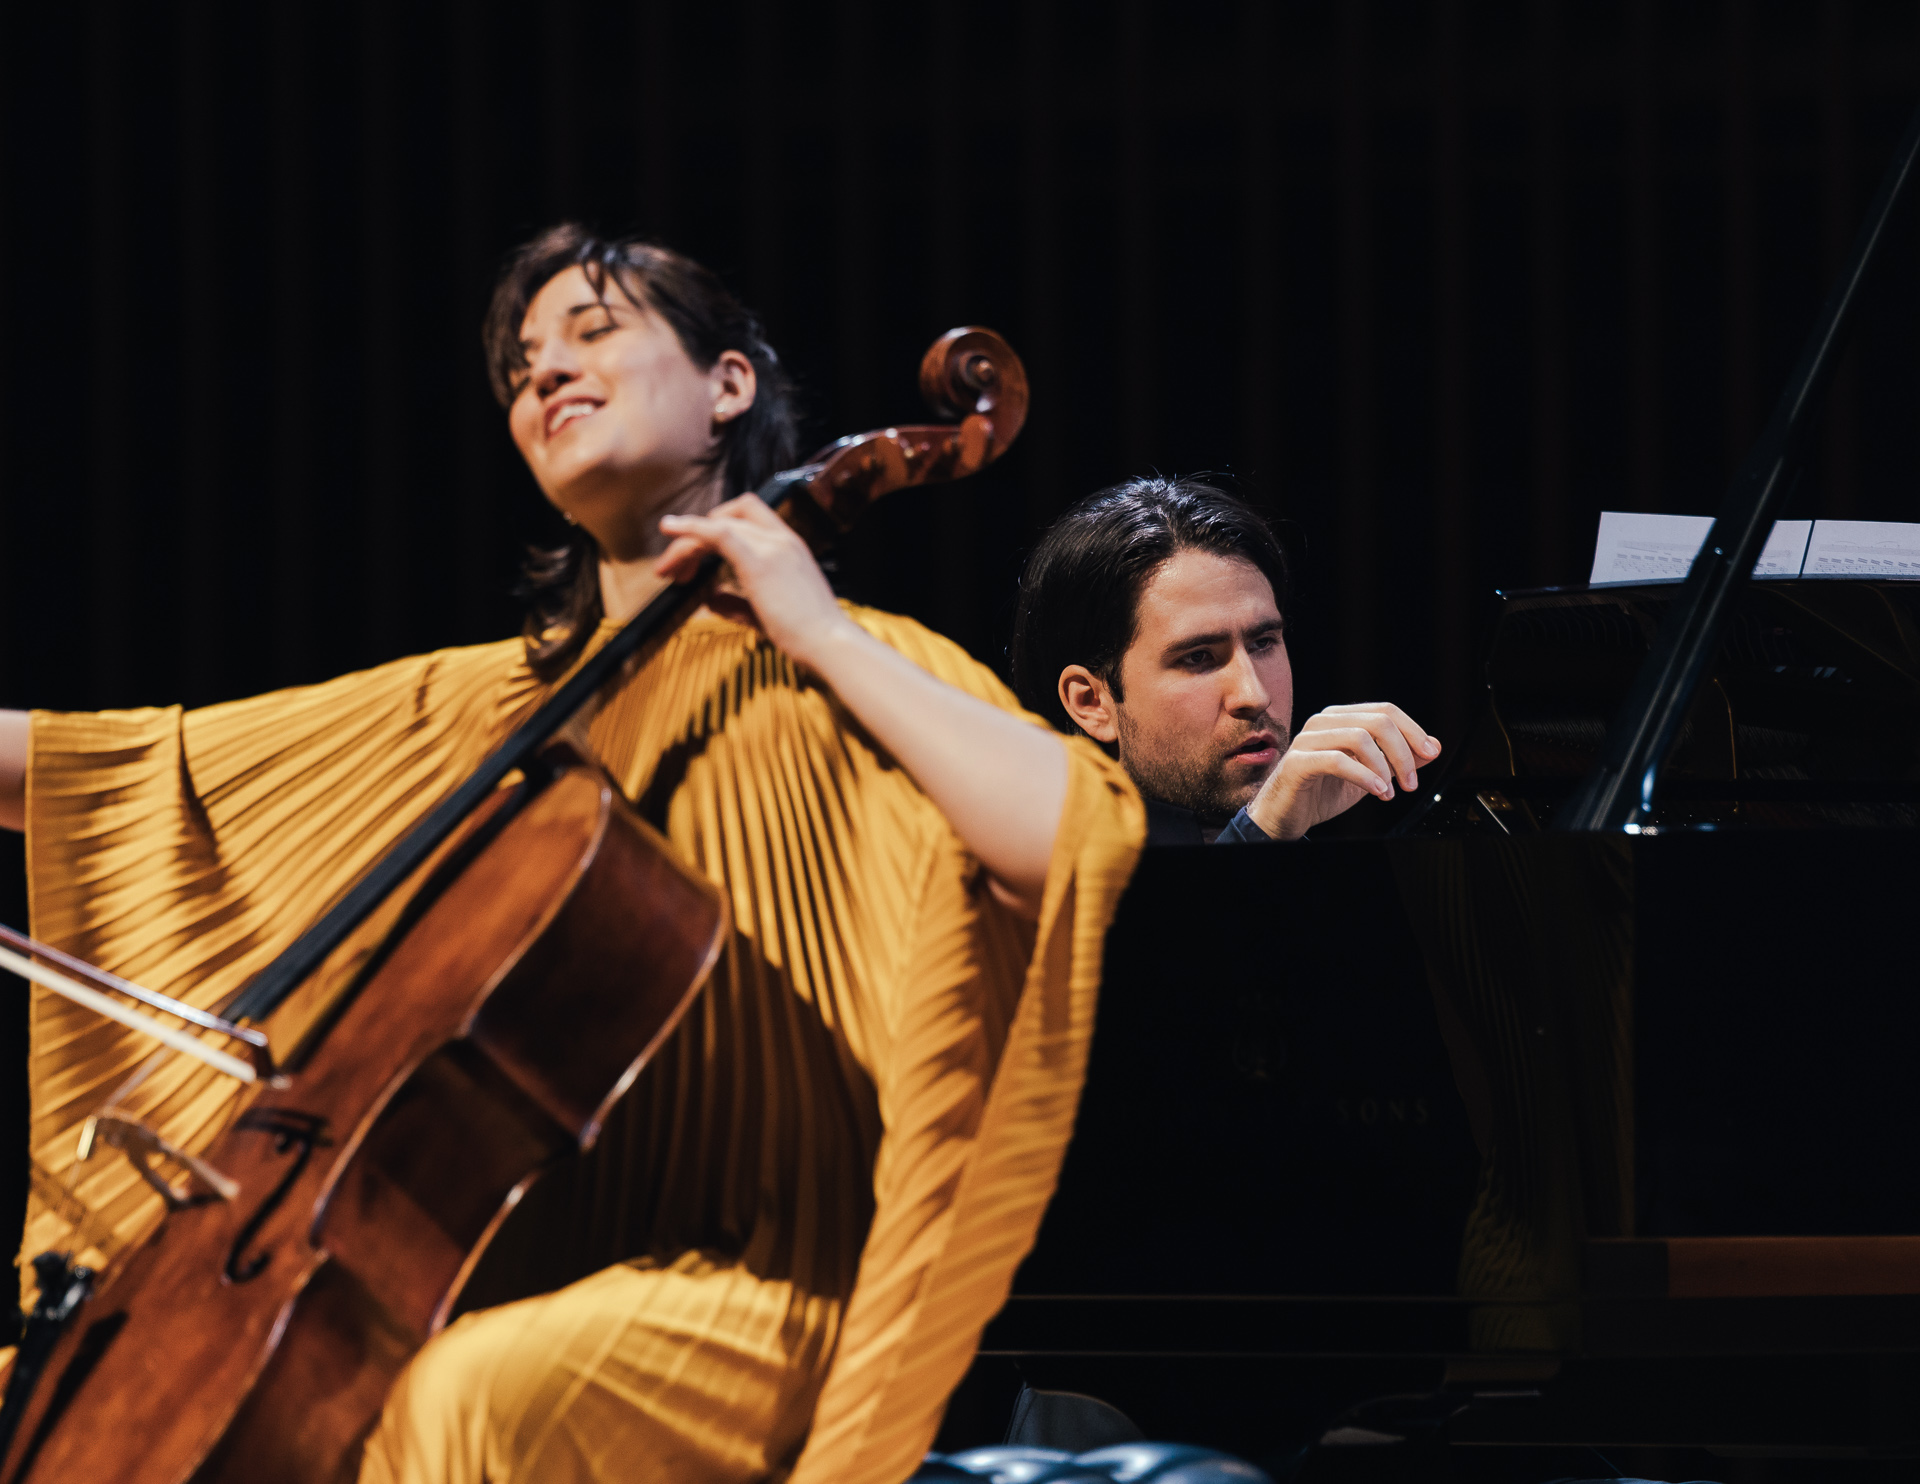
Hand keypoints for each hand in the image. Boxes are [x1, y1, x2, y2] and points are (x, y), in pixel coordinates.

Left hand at [655, 496, 853, 668]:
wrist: (830, 644)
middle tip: (675, 567)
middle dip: (698, 535)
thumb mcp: (767, 614)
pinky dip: (690, 528)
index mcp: (790, 548)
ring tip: (667, 568)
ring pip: (719, 526)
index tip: (698, 552)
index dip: (719, 526)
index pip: (750, 517)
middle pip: (730, 517)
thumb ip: (737, 603)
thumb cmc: (806, 636)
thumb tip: (709, 599)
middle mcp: (782, 539)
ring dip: (688, 543)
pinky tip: (670, 527)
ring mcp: (771, 546)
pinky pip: (717, 533)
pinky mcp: (758, 561)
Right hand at [1245, 702, 1439, 840]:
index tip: (1430, 755)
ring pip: (1359, 737)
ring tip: (1390, 792)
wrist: (1285, 816)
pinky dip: (1364, 777)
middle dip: (1403, 753)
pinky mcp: (1298, 762)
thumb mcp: (1371, 776)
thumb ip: (1398, 760)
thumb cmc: (1323, 793)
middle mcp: (1324, 722)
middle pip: (1377, 721)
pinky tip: (1377, 791)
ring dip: (1384, 767)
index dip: (1413, 732)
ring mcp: (1308, 739)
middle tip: (1411, 783)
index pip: (1385, 711)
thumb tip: (1433, 746)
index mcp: (1341, 719)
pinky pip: (1338, 760)